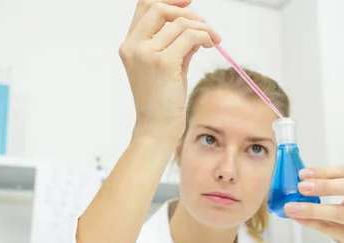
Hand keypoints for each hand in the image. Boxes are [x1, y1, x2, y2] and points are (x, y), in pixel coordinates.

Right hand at [119, 0, 220, 138]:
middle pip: (159, 7)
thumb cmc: (162, 103)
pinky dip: (204, 37)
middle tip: (205, 27)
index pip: (145, 5)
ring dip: (202, 27)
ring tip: (213, 40)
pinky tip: (211, 45)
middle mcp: (134, 46)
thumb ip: (177, 45)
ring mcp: (146, 54)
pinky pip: (189, 36)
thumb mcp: (169, 68)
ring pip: (179, 22)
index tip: (189, 2)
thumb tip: (194, 28)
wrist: (156, 129)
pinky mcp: (163, 63)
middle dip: (187, 12)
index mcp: (130, 45)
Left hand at [284, 165, 343, 242]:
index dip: (326, 171)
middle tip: (301, 187)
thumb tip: (301, 183)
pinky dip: (312, 223)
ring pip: (340, 212)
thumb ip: (330, 194)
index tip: (304, 173)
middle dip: (324, 185)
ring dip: (312, 208)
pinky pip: (332, 230)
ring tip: (291, 207)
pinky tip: (299, 219)